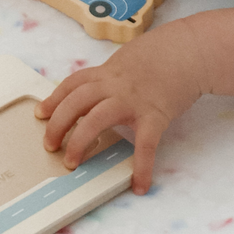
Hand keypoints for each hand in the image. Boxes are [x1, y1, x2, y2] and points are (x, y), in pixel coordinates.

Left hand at [37, 22, 205, 194]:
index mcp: (108, 73)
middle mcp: (115, 85)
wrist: (192, 50)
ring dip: (79, 141)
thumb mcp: (128, 61)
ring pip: (96, 119)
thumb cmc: (163, 56)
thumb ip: (111, 78)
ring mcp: (133, 100)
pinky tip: (139, 184)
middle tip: (50, 145)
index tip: (41, 113)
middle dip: (57, 124)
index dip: (54, 99)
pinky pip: (144, 144)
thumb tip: (96, 93)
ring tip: (72, 162)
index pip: (72, 84)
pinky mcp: (156, 115)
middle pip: (76, 102)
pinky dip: (141, 166)